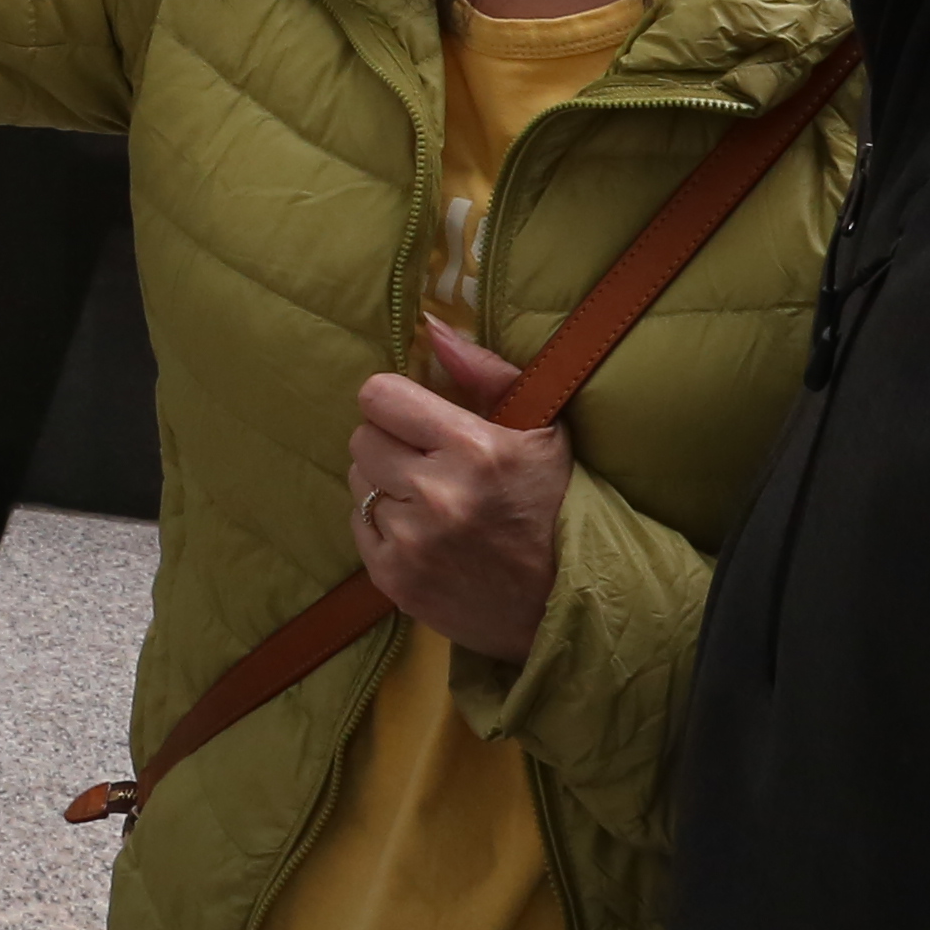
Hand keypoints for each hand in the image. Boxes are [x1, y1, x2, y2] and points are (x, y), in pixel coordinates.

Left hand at [349, 319, 568, 667]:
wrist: (570, 601)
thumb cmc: (557, 504)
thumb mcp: (542, 428)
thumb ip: (485, 372)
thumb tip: (430, 327)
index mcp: (473, 448)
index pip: (379, 396)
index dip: (396, 402)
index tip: (416, 417)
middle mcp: (435, 495)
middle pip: (362, 438)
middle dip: (389, 442)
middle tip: (425, 460)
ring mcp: (411, 542)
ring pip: (359, 482)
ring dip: (385, 484)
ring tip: (429, 499)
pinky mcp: (395, 580)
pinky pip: (359, 526)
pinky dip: (383, 525)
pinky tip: (423, 533)